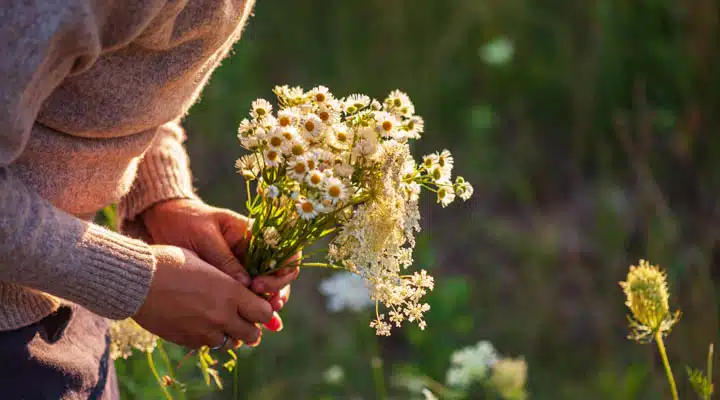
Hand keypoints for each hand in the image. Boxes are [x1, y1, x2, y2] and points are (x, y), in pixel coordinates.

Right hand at [133, 245, 272, 348]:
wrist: (136, 280)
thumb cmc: (171, 261)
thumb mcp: (206, 262)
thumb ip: (229, 277)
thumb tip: (245, 285)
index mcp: (231, 292)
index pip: (264, 312)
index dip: (263, 308)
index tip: (257, 302)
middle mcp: (221, 315)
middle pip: (253, 334)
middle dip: (251, 325)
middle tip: (243, 315)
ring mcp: (204, 331)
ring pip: (231, 342)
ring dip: (231, 332)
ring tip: (221, 319)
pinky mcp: (187, 340)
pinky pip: (207, 345)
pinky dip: (209, 336)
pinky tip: (199, 321)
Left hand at [141, 199, 299, 309]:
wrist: (164, 220)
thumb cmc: (187, 221)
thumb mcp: (205, 237)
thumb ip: (225, 259)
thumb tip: (246, 286)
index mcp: (253, 234)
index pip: (282, 252)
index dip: (280, 272)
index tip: (258, 285)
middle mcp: (253, 252)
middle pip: (279, 274)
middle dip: (277, 293)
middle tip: (267, 309)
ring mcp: (243, 266)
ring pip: (265, 289)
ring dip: (267, 307)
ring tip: (263, 323)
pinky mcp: (230, 279)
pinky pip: (246, 296)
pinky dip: (251, 312)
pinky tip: (254, 328)